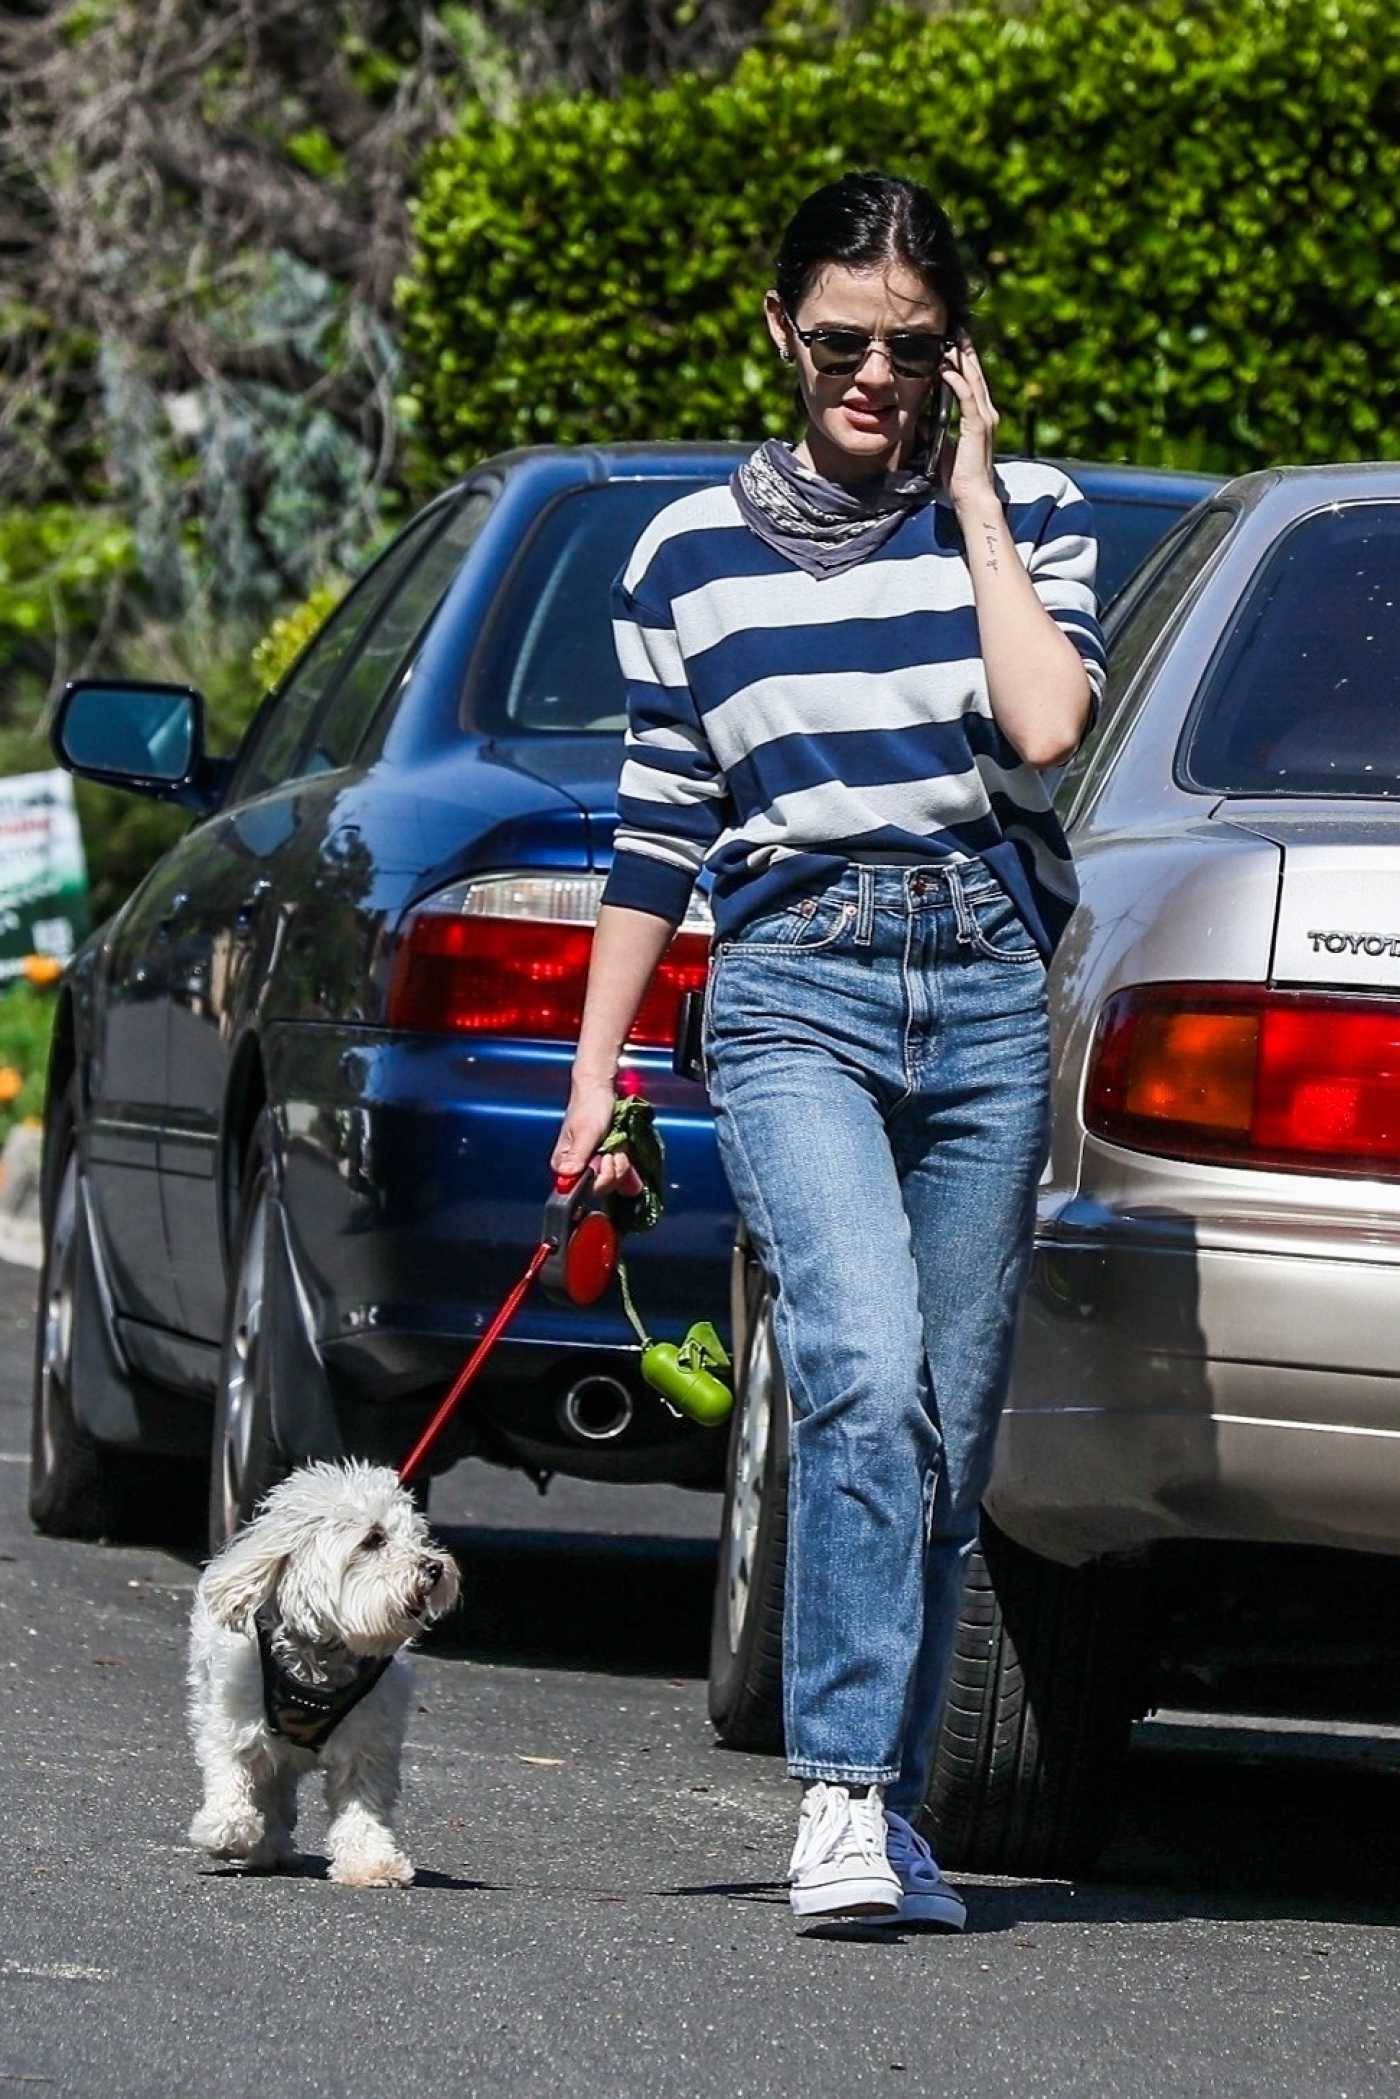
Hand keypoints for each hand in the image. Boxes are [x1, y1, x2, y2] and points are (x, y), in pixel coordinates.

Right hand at [549, 1076, 642, 1195]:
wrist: (600, 1090)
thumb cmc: (589, 1107)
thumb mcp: (585, 1132)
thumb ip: (577, 1155)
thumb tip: (567, 1175)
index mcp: (564, 1165)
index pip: (581, 1189)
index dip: (599, 1180)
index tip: (607, 1160)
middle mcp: (577, 1170)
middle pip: (599, 1188)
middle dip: (613, 1172)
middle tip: (614, 1153)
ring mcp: (593, 1166)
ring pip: (612, 1182)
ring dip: (621, 1167)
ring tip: (619, 1150)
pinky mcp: (606, 1162)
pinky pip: (618, 1174)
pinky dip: (624, 1165)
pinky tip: (623, 1152)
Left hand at [937, 335, 999, 509]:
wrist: (972, 496)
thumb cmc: (959, 478)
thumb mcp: (944, 447)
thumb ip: (935, 430)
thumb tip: (919, 419)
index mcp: (980, 417)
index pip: (973, 381)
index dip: (965, 360)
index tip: (956, 342)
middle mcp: (986, 413)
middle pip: (976, 373)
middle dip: (967, 350)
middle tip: (958, 328)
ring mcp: (984, 418)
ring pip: (973, 379)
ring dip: (962, 358)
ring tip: (953, 338)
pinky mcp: (977, 426)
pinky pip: (966, 397)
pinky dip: (957, 380)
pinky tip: (946, 367)